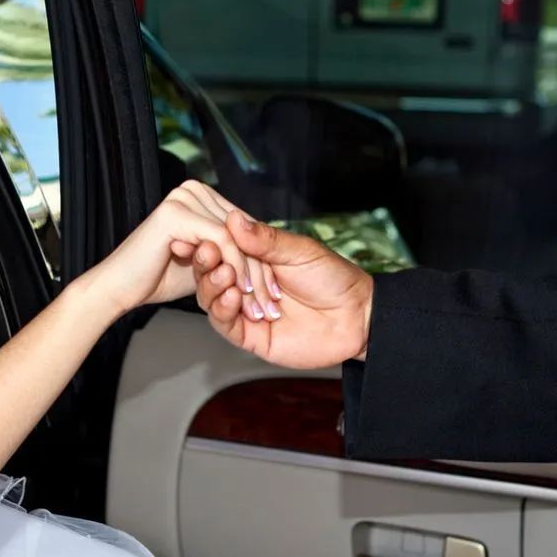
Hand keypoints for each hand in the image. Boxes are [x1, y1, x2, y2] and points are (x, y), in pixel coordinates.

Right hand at [83, 181, 279, 317]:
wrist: (115, 293)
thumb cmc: (157, 281)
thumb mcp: (207, 265)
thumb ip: (231, 251)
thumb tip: (258, 237)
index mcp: (202, 198)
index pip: (246, 229)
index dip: (261, 263)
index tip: (274, 296)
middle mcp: (194, 192)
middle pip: (245, 234)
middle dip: (261, 275)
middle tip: (269, 307)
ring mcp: (183, 200)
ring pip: (236, 241)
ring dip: (249, 279)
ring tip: (254, 308)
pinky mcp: (175, 216)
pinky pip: (221, 243)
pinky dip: (234, 271)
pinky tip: (235, 297)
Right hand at [194, 212, 373, 368]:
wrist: (357, 317)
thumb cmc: (333, 279)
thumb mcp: (299, 251)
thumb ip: (265, 239)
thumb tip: (234, 219)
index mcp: (256, 260)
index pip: (221, 250)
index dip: (207, 243)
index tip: (198, 235)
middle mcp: (247, 284)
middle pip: (211, 275)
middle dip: (206, 264)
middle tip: (208, 252)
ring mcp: (247, 311)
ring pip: (213, 300)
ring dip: (212, 286)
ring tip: (224, 274)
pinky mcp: (252, 336)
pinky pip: (226, 325)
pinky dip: (223, 311)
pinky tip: (232, 297)